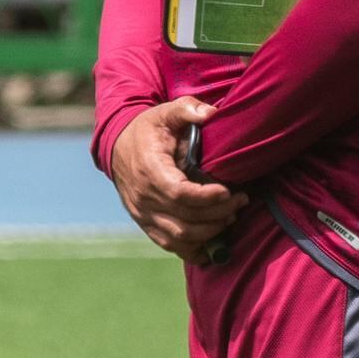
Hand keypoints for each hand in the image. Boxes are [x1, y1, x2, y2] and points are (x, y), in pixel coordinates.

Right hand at [108, 98, 247, 260]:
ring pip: (180, 237)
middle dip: (219, 214)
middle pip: (185, 220)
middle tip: (241, 200)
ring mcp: (144, 215)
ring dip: (211, 232)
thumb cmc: (147, 130)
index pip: (179, 194)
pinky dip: (195, 248)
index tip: (229, 191)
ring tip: (231, 216)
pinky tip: (215, 238)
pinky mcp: (147, 225)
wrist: (117, 148)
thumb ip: (187, 109)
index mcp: (149, 170)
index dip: (207, 198)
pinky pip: (172, 246)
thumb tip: (211, 113)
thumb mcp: (165, 112)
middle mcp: (144, 198)